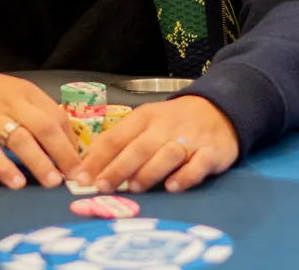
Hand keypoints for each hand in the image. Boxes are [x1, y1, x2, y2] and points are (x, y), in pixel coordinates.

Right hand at [0, 65, 81, 189]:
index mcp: (26, 93)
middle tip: (75, 179)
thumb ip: (35, 114)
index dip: (72, 143)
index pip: (58, 116)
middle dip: (64, 154)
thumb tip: (63, 145)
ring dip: (40, 162)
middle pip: (45, 127)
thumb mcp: (12, 95)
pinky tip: (16, 183)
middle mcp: (12, 103)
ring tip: (52, 183)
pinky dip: (4, 168)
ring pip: (21, 139)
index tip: (80, 165)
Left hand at [79, 96, 238, 193]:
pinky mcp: (211, 152)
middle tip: (101, 187)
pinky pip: (198, 164)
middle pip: (138, 147)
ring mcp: (189, 139)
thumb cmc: (172, 122)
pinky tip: (172, 187)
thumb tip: (86, 166)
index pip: (116, 137)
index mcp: (144, 118)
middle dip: (118, 167)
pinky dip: (185, 176)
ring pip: (166, 154)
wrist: (217, 110)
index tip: (80, 178)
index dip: (97, 158)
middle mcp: (164, 127)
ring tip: (134, 188)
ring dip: (149, 171)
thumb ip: (119, 142)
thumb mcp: (144, 123)